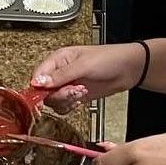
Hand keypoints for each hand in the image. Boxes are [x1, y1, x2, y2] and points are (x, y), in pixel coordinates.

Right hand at [31, 43, 146, 109]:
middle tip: (73, 90)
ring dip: (66, 100)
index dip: (39, 87)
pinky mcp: (76, 94)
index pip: (38, 75)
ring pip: (54, 100)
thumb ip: (60, 76)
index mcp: (59, 58)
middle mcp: (60, 72)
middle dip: (58, 95)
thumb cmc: (108, 59)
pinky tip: (81, 98)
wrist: (128, 70)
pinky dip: (71, 106)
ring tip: (81, 92)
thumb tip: (37, 82)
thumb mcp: (83, 65)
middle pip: (45, 91)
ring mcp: (68, 84)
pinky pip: (64, 106)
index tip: (46, 95)